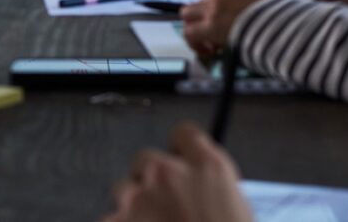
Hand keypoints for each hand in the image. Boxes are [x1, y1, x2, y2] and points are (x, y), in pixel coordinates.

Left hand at [103, 123, 251, 221]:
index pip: (183, 133)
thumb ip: (208, 189)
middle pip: (146, 160)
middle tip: (163, 210)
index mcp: (207, 168)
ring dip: (135, 209)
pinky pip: (113, 220)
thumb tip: (194, 188)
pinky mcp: (116, 221)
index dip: (181, 151)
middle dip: (151, 182)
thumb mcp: (234, 212)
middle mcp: (169, 173)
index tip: (180, 163)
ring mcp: (139, 196)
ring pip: (125, 191)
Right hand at [180, 0, 273, 62]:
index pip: (187, 31)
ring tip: (238, 19)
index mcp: (211, 24)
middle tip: (211, 32)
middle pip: (188, 11)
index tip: (208, 48)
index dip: (195, 42)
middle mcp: (216, 3)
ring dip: (217, 8)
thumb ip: (217, 44)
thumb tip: (212, 44)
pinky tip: (251, 6)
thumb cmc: (267, 44)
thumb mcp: (236, 51)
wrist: (293, 27)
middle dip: (196, 22)